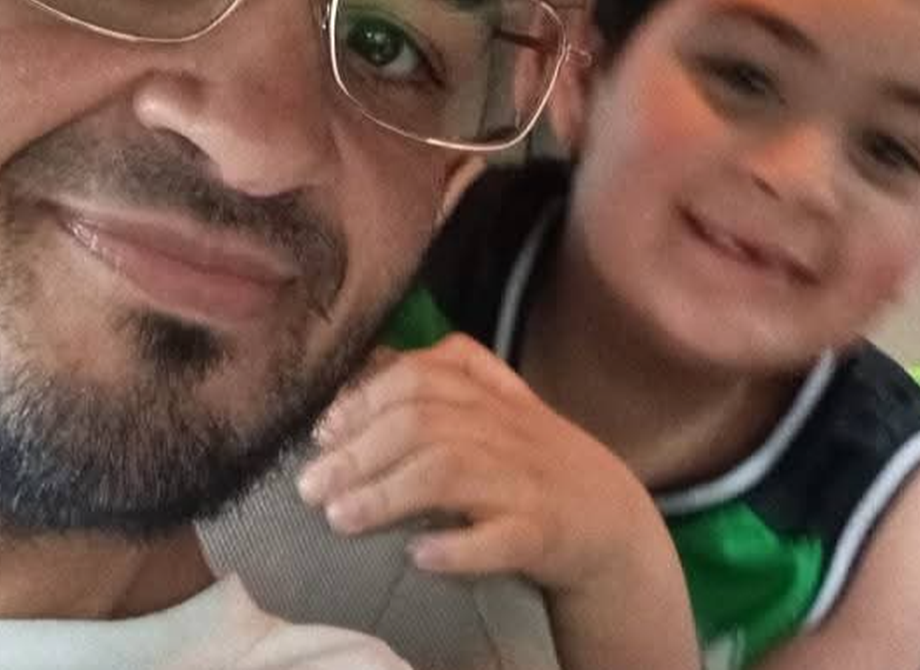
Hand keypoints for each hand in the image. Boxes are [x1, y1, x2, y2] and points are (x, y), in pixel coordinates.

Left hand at [296, 333, 660, 592]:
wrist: (610, 519)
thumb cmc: (534, 461)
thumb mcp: (495, 407)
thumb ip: (441, 379)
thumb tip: (366, 364)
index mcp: (492, 396)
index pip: (419, 376)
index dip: (364, 399)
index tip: (321, 433)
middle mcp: (507, 430)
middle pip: (424, 423)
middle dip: (359, 452)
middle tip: (309, 487)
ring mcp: (526, 481)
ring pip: (451, 474)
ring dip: (388, 495)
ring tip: (340, 518)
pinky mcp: (543, 534)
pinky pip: (500, 538)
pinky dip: (457, 548)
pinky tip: (419, 555)